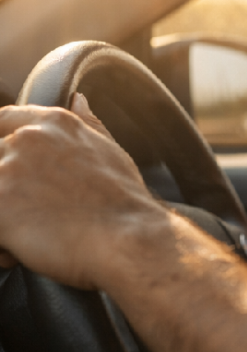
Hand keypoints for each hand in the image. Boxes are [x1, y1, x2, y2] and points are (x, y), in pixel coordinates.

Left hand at [0, 95, 162, 288]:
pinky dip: (2, 245)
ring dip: (4, 216)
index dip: (2, 144)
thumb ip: (87, 123)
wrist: (128, 239)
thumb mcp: (110, 150)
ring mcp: (8, 170)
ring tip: (29, 235)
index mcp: (55, 124)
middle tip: (33, 212)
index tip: (9, 168)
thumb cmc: (124, 202)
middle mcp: (27, 140)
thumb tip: (78, 99)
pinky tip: (24, 251)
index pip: (3, 119)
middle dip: (6, 189)